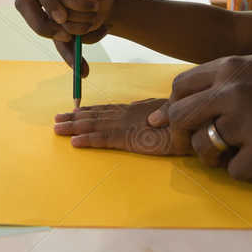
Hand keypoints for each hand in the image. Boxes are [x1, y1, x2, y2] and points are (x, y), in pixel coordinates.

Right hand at [15, 0, 145, 74]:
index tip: (70, 4)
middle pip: (26, 1)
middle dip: (43, 21)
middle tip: (65, 31)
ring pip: (41, 23)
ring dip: (59, 38)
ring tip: (83, 41)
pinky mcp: (67, 15)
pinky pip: (61, 37)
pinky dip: (70, 53)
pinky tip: (83, 69)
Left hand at [52, 99, 189, 154]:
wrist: (195, 125)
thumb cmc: (184, 121)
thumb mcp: (166, 113)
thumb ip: (151, 111)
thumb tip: (138, 109)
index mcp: (135, 110)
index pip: (107, 110)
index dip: (89, 111)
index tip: (73, 111)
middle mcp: (127, 115)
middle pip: (96, 116)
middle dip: (75, 118)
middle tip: (56, 120)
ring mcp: (127, 126)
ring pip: (95, 125)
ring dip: (74, 127)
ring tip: (58, 129)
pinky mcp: (130, 139)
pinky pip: (105, 140)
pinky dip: (88, 140)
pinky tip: (75, 142)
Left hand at [151, 51, 251, 180]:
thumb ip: (225, 79)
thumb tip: (190, 98)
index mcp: (228, 67)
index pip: (179, 89)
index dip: (175, 109)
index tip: (184, 124)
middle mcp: (232, 91)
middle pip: (180, 119)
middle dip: (183, 137)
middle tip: (199, 146)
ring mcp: (249, 119)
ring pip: (204, 148)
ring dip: (213, 158)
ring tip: (231, 155)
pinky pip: (235, 171)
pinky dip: (244, 172)